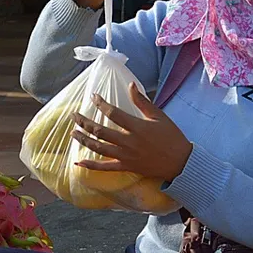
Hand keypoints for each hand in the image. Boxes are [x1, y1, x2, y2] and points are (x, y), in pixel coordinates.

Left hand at [71, 83, 192, 181]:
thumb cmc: (172, 137)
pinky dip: (90, 165)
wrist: (180, 162)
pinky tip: (78, 162)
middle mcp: (128, 142)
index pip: (113, 113)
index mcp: (137, 127)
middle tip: (73, 115)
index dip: (101, 104)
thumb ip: (142, 102)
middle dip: (84, 122)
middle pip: (100, 131)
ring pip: (99, 148)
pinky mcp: (125, 167)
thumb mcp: (159, 116)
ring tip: (73, 132)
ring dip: (83, 140)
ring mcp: (125, 156)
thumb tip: (130, 84)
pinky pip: (104, 167)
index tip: (93, 97)